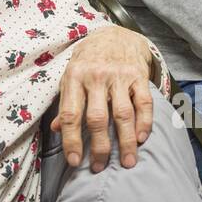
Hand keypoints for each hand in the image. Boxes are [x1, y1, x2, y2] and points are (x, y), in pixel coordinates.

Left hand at [52, 25, 153, 171]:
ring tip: (128, 162)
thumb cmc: (89, 61)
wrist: (115, 34)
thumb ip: (65, 102)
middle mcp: (96, 77)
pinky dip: (144, 123)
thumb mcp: (70, 76)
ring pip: (122, 114)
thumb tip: (57, 128)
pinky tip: (141, 139)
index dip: (72, 141)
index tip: (75, 162)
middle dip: (99, 148)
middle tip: (100, 168)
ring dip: (126, 142)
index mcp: (74, 78)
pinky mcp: (138, 75)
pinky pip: (144, 103)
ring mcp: (119, 76)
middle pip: (97, 119)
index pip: (71, 115)